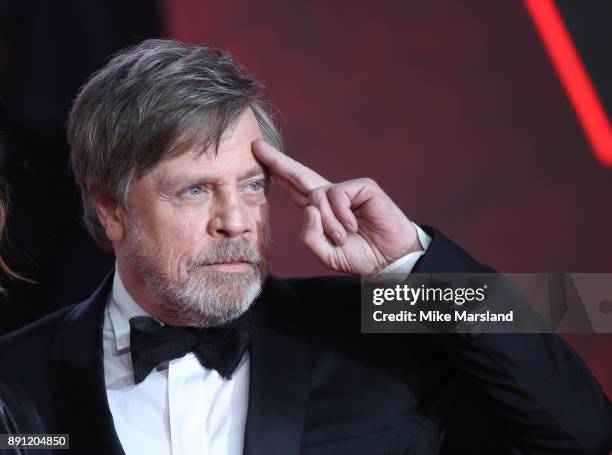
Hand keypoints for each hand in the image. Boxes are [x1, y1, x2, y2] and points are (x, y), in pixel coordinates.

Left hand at [252, 140, 422, 275]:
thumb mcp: (325, 253)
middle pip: (299, 175)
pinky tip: (353, 226)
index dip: (278, 174)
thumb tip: (309, 206)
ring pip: (317, 196)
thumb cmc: (359, 256)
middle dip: (277, 161)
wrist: (389, 260)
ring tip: (343, 237)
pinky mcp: (362, 187)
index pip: (294, 189)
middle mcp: (330, 197)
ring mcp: (347, 190)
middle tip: (257, 146)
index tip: (260, 157)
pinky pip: (337, 195)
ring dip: (328, 222)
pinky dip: (341, 214)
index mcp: (319, 211)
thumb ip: (310, 235)